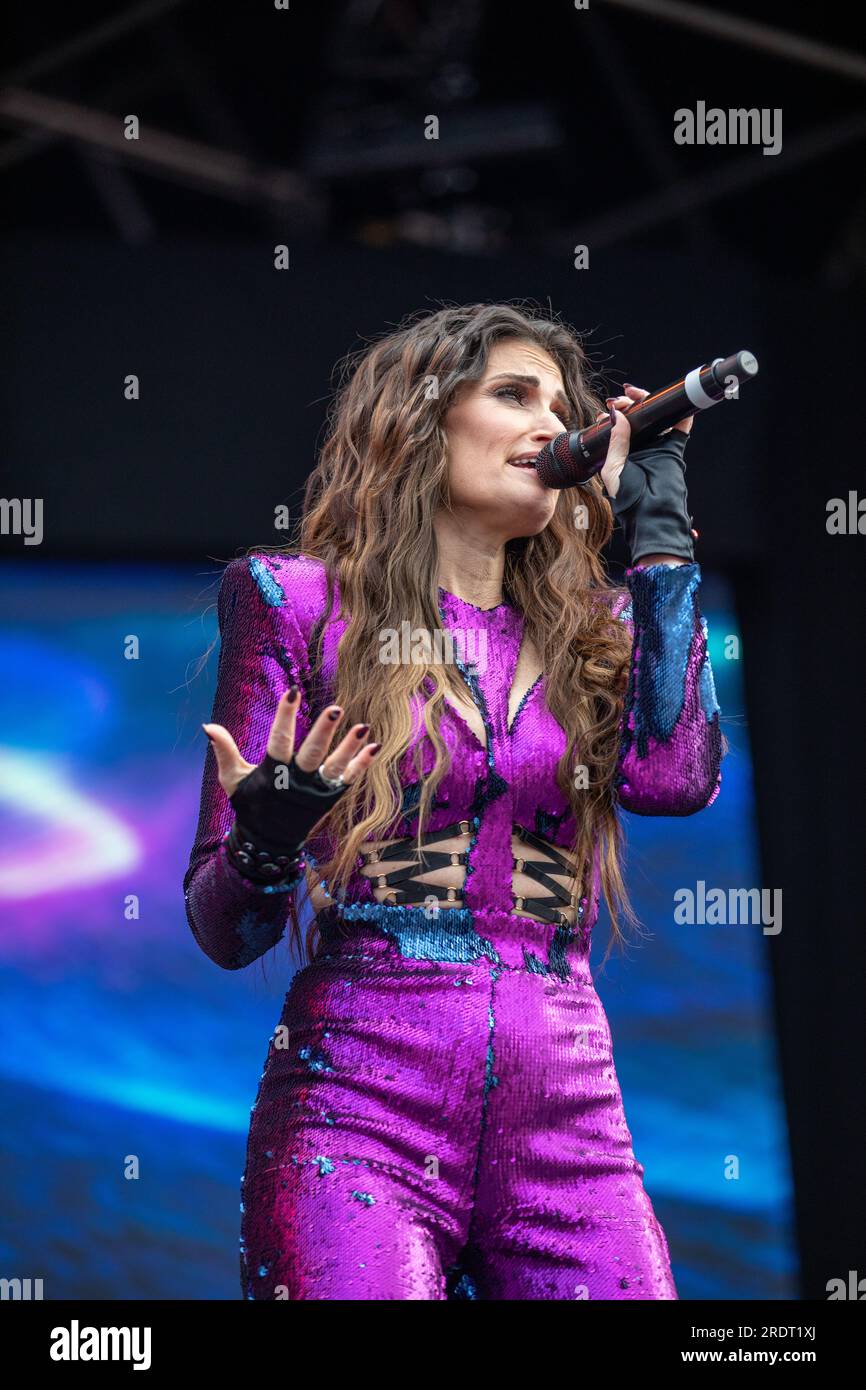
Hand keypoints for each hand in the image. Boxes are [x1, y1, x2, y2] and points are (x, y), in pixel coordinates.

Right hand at [203, 689, 377, 800]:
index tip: (293, 690)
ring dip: (349, 747)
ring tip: (363, 727)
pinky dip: (361, 765)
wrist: (268, 843)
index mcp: (272, 774)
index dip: (285, 716)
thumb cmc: (249, 805)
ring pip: (334, 767)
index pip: (279, 740)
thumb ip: (224, 751)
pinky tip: (374, 746)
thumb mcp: (232, 779)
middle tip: (336, 708)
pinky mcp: (329, 799)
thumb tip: (208, 726)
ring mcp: (315, 791)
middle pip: (312, 753)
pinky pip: (347, 780)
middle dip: (324, 731)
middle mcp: (296, 782)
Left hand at [597, 384, 693, 499]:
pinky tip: (674, 400)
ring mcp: (656, 446)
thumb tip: (618, 414)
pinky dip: (681, 413)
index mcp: (621, 452)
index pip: (618, 426)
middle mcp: (638, 447)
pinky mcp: (672, 449)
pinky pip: (679, 428)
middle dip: (630, 403)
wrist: (650, 514)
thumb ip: (616, 441)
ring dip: (649, 402)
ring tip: (638, 395)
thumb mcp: (613, 467)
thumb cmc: (628, 498)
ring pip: (655, 417)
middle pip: (637, 417)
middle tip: (623, 398)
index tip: (610, 405)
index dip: (615, 413)